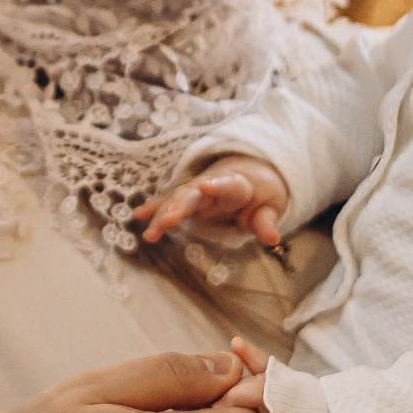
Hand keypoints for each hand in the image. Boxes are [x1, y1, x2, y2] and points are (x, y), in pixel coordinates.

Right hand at [137, 155, 290, 247]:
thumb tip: (273, 239)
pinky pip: (169, 202)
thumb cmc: (261, 191)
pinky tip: (139, 215)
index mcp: (236, 184)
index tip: (204, 185)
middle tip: (170, 219)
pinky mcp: (188, 198)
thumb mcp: (271, 206)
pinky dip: (155, 208)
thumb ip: (267, 222)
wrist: (250, 172)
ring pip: (177, 199)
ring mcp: (196, 190)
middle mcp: (211, 184)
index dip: (216, 185)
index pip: (226, 184)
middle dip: (180, 205)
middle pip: (194, 193)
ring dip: (163, 214)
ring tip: (151, 233)